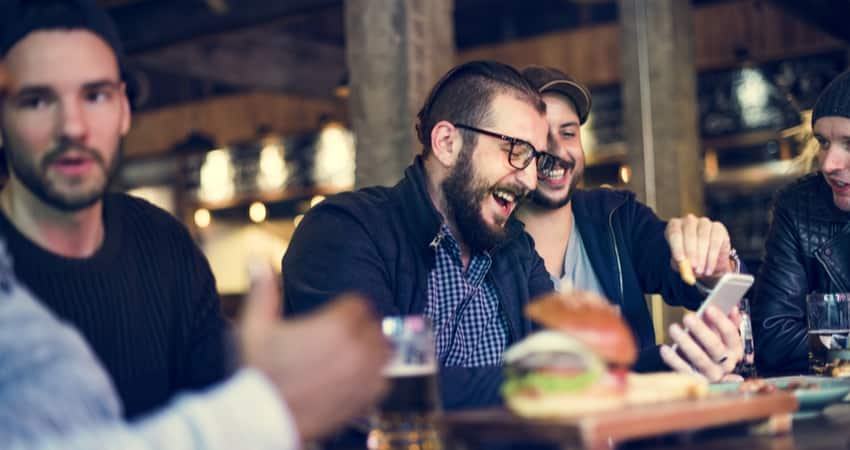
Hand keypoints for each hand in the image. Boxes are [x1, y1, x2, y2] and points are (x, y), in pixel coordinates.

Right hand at [239, 264, 390, 441]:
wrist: (266, 419)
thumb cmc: (261, 372)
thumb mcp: (256, 326)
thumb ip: (263, 289)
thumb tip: (257, 257)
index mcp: (336, 324)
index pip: (360, 304)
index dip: (345, 309)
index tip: (331, 319)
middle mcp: (357, 347)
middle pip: (373, 324)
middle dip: (358, 328)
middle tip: (336, 339)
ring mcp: (366, 373)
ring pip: (383, 349)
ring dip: (370, 348)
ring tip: (347, 355)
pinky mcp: (368, 396)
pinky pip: (384, 376)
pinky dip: (373, 375)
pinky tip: (353, 376)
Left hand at [660, 305, 743, 381]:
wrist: (706, 375)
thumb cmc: (712, 349)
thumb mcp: (722, 336)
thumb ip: (729, 322)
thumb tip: (733, 309)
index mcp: (735, 351)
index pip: (731, 335)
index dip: (721, 321)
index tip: (709, 308)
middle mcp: (726, 364)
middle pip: (715, 347)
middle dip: (701, 330)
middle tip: (688, 317)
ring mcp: (711, 374)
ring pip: (699, 359)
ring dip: (685, 342)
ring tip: (674, 328)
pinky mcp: (695, 380)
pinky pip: (683, 370)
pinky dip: (673, 359)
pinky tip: (665, 348)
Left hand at [665, 214, 733, 282]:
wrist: (707, 260)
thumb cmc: (689, 258)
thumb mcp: (681, 263)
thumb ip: (680, 264)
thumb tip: (683, 268)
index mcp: (674, 226)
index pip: (674, 233)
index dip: (677, 247)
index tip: (680, 260)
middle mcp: (689, 221)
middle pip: (689, 234)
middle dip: (691, 252)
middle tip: (693, 267)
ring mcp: (704, 222)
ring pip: (703, 237)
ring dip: (702, 256)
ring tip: (701, 271)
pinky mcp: (718, 228)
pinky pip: (715, 242)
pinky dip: (712, 258)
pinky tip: (709, 269)